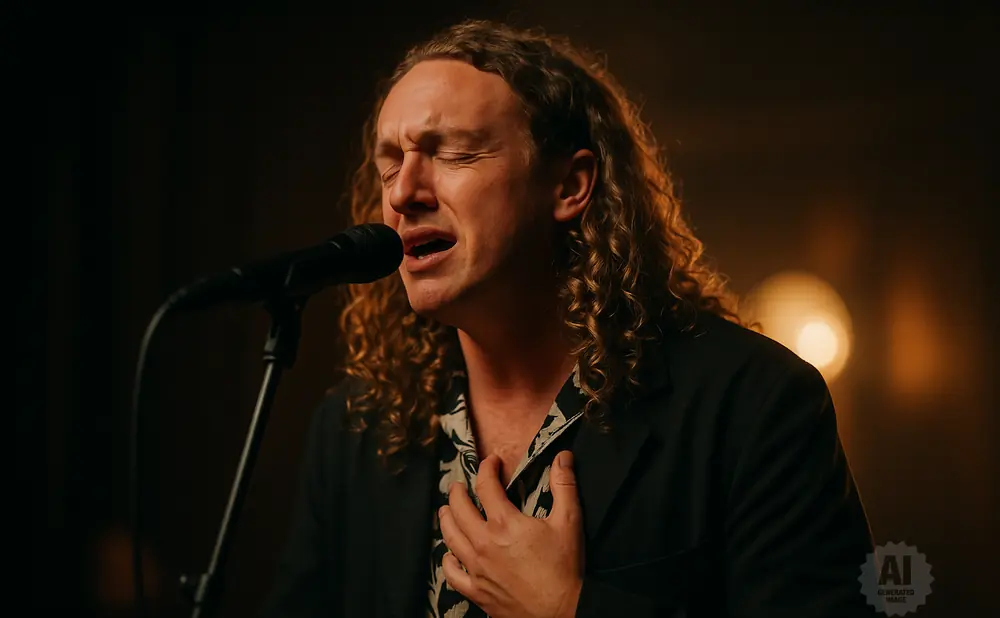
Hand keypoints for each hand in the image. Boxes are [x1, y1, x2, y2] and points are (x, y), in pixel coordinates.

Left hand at [439, 450, 583, 617]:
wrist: (561, 612)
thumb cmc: (565, 568)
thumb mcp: (569, 522)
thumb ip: (564, 485)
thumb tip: (563, 456)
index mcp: (504, 523)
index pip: (486, 486)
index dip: (487, 468)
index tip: (491, 462)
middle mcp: (484, 543)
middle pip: (459, 509)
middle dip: (458, 492)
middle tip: (461, 485)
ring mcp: (477, 568)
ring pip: (450, 537)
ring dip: (446, 519)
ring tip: (447, 510)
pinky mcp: (476, 591)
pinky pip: (452, 574)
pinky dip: (448, 560)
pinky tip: (450, 553)